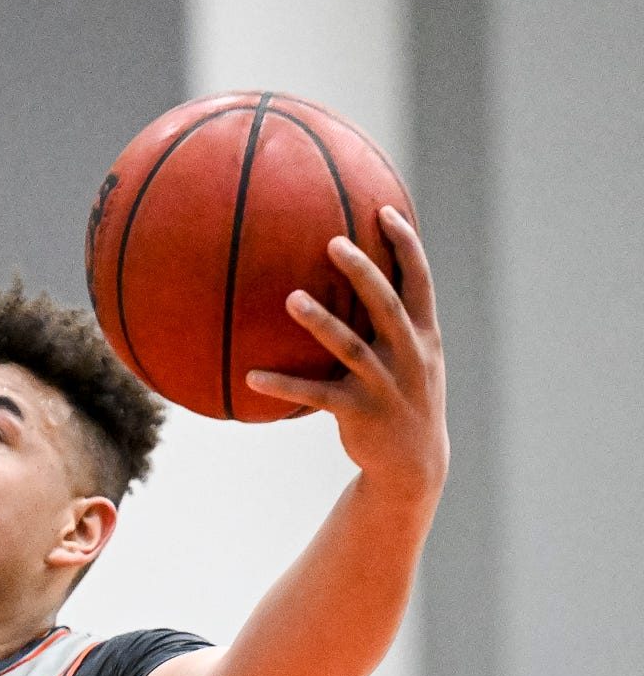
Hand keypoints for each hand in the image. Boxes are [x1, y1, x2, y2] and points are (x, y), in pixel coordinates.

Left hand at [246, 208, 447, 498]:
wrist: (413, 464)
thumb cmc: (402, 398)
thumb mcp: (412, 358)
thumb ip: (392, 321)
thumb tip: (360, 279)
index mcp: (424, 335)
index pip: (420, 281)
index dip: (405, 246)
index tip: (385, 211)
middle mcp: (410, 355)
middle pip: (387, 304)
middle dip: (364, 272)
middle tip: (332, 242)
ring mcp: (386, 385)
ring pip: (351, 347)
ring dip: (320, 321)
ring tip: (291, 297)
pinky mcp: (359, 413)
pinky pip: (315, 395)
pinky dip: (283, 386)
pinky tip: (251, 377)